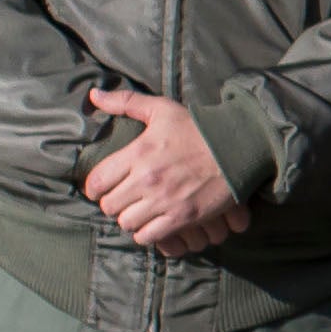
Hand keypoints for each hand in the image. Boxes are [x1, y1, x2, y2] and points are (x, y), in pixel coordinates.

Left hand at [79, 84, 244, 252]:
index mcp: (137, 153)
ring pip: (127, 223)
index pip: (97, 181)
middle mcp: (147, 179)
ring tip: (138, 211)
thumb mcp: (161, 109)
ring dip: (130, 219)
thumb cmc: (198, 128)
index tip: (101, 187)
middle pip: (109, 206)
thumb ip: (125, 101)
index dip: (94, 187)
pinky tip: (153, 223)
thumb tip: (94, 94)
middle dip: (113, 204)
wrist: (237, 147)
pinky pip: (148, 236)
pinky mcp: (181, 217)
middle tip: (123, 199)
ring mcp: (164, 201)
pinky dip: (147, 233)